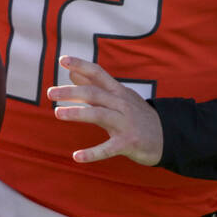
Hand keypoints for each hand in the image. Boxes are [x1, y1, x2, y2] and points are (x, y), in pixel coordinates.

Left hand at [47, 56, 163, 165]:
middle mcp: (121, 104)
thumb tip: (72, 73)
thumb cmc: (137, 115)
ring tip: (58, 113)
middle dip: (71, 92)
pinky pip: (108, 148)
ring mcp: (126, 123)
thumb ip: (94, 86)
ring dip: (78, 113)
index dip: (81, 65)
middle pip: (94, 93)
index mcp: (118, 91)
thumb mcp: (118, 96)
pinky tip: (77, 157)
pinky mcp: (128, 143)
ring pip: (99, 114)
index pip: (98, 73)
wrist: (167, 136)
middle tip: (50, 92)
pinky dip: (92, 153)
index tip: (62, 60)